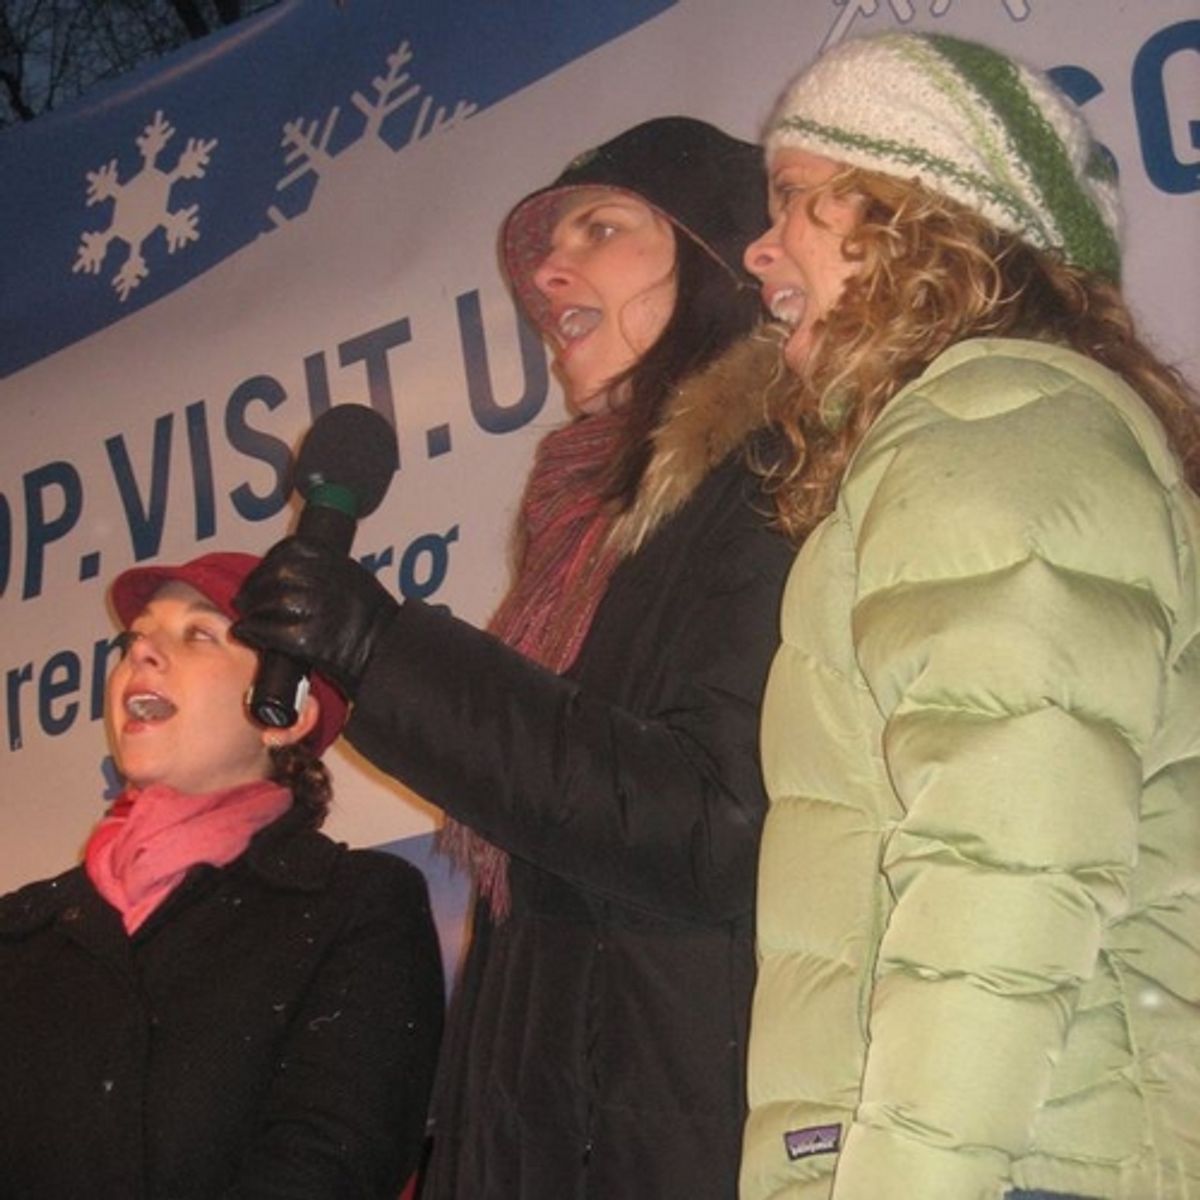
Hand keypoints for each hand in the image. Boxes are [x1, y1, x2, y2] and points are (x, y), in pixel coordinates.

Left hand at [233, 537, 397, 698]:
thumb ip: (324, 571)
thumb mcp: (355, 580)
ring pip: (272, 600)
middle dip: (254, 586)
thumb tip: (284, 574)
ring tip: (249, 617)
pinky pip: (271, 630)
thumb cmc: (374, 622)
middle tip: (244, 599)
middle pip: (277, 573)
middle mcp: (329, 582)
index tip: (260, 573)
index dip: (268, 561)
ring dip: (253, 610)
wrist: (388, 653)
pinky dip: (254, 630)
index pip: (291, 549)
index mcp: (339, 563)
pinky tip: (249, 632)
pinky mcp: (312, 638)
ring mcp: (320, 609)